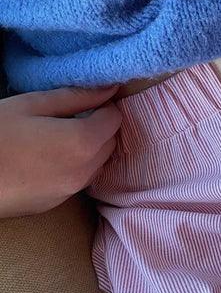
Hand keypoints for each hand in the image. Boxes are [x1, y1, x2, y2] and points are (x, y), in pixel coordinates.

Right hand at [0, 85, 121, 218]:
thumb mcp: (32, 105)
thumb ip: (76, 97)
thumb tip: (111, 89)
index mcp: (82, 143)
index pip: (115, 119)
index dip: (105, 105)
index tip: (89, 98)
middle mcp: (83, 171)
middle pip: (110, 143)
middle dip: (100, 127)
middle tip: (75, 114)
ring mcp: (69, 192)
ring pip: (97, 164)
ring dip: (90, 148)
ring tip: (60, 134)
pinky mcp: (54, 204)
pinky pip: (78, 180)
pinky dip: (74, 166)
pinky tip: (47, 157)